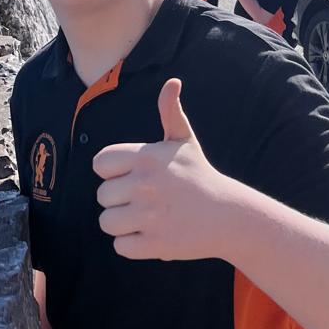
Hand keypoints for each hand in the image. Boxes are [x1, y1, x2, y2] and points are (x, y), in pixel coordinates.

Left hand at [92, 80, 233, 260]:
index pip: (100, 164)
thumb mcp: (184, 141)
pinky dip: (131, 245)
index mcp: (146, 157)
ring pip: (106, 222)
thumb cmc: (199, 175)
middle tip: (144, 199)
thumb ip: (170, 112)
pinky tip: (151, 234)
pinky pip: (119, 247)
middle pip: (102, 196)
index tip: (131, 175)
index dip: (112, 171)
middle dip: (119, 199)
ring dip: (121, 224)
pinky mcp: (154, 244)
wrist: (228, 215)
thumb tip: (172, 82)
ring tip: (144, 217)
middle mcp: (144, 185)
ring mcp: (148, 216)